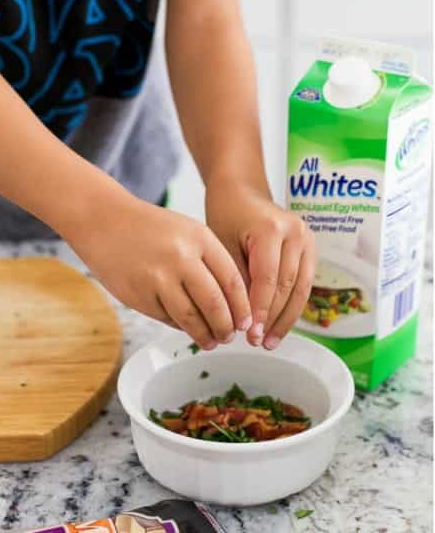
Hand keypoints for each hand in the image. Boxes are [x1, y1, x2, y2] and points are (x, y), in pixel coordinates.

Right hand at [65, 193, 250, 349]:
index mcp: (199, 238)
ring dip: (204, 334)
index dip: (243, 308)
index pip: (233, 282)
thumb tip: (231, 306)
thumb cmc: (148, 228)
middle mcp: (181, 257)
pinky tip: (184, 326)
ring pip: (191, 317)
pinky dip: (179, 326)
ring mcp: (158, 277)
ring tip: (211, 341)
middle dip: (226, 327)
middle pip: (215, 304)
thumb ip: (209, 262)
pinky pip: (166, 317)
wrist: (104, 221)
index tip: (246, 322)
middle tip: (229, 336)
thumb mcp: (186, 232)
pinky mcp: (139, 295)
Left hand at [205, 182, 315, 349]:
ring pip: (300, 288)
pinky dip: (291, 306)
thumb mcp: (221, 242)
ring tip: (269, 341)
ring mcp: (308, 239)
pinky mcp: (311, 247)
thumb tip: (240, 316)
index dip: (259, 309)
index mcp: (270, 228)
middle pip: (287, 286)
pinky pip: (303, 283)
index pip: (268, 278)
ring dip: (285, 318)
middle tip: (257, 342)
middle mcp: (295, 232)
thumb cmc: (226, 214)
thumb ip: (234, 276)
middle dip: (272, 318)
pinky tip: (278, 325)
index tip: (248, 333)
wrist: (242, 190)